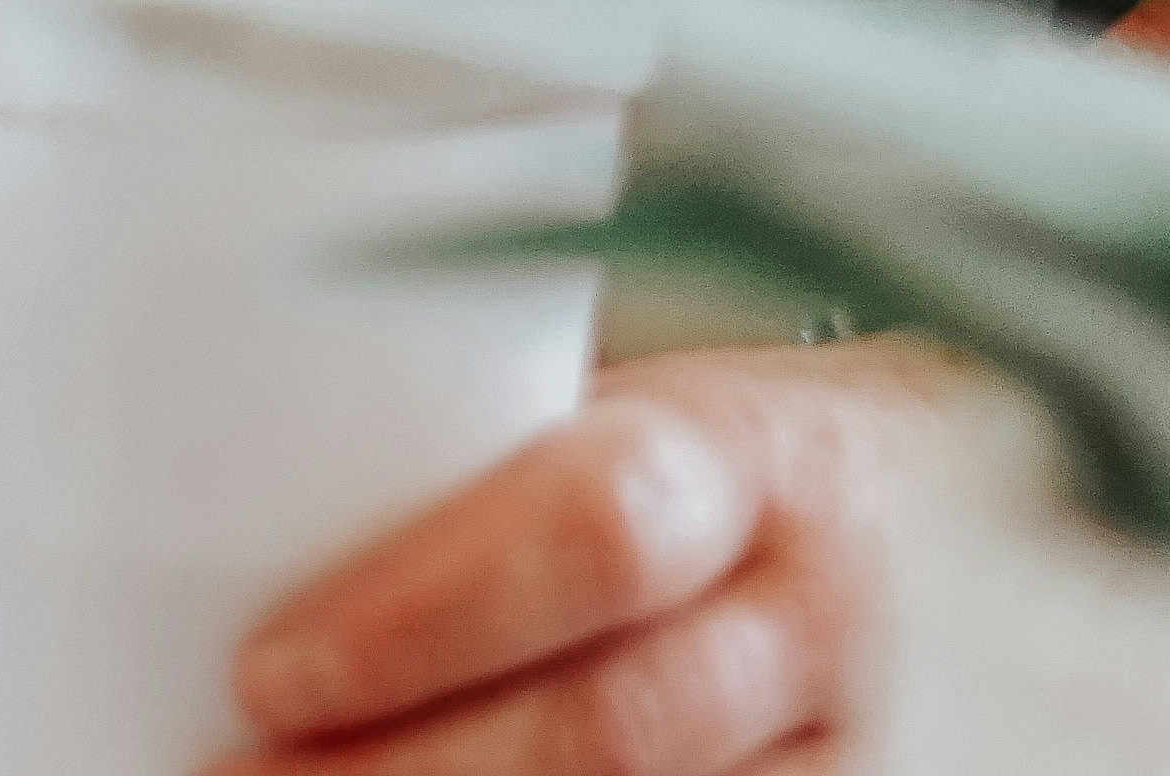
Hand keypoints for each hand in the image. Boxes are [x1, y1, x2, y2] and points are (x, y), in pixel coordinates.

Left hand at [207, 343, 950, 774]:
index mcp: (745, 461)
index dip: (422, 618)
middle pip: (614, 729)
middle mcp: (823, 617)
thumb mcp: (635, 425)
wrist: (954, 508)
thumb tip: (215, 515)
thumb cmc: (726, 464)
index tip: (268, 671)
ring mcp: (864, 748)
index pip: (589, 534)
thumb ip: (486, 480)